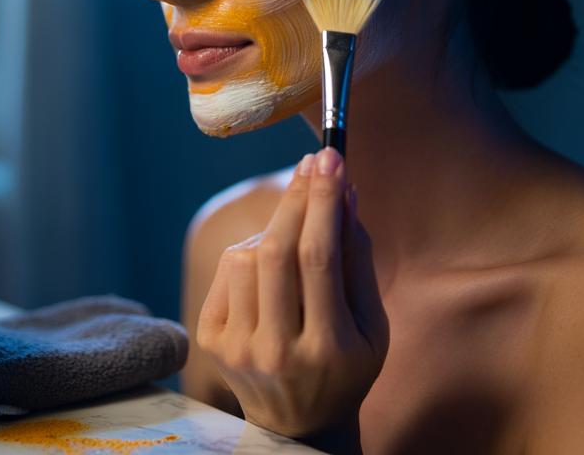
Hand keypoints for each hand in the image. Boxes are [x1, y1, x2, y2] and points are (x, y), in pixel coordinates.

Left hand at [196, 148, 387, 451]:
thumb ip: (359, 259)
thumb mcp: (372, 323)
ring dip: (274, 231)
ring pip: (246, 256)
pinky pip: (228, 271)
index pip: (319, 258)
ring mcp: (238, 348)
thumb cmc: (346, 364)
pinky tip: (270, 266)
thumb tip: (344, 192)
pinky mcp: (210, 340)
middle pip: (277, 252)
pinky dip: (251, 255)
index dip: (322, 201)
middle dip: (296, 198)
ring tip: (295, 239)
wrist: (297, 423)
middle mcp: (277, 351)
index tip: (330, 160)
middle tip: (312, 163)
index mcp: (329, 349)